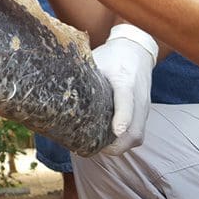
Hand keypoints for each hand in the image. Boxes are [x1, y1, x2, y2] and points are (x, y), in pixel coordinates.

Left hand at [93, 24, 157, 154]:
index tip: (116, 130)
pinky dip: (123, 142)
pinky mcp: (143, 113)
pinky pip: (137, 134)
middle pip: (135, 130)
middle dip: (116, 145)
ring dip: (119, 146)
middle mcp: (138, 97)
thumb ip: (83, 76)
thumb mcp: (97, 60)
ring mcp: (143, 108)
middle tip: (92, 147)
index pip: (126, 100)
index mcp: (124, 81)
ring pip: (137, 136)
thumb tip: (55, 89)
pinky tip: (106, 141)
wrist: (136, 50)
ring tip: (96, 147)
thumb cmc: (112, 57)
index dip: (123, 117)